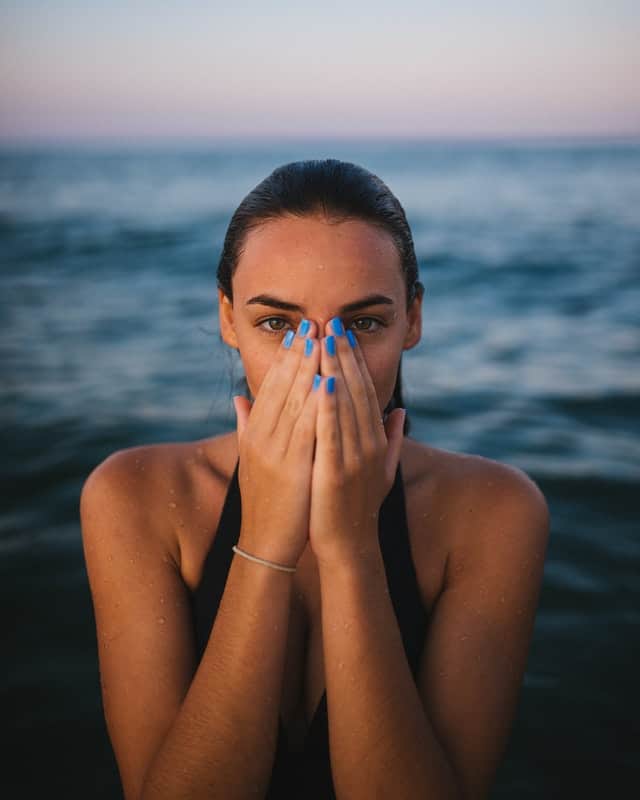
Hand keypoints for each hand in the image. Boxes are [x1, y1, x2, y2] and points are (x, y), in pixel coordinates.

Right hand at [233, 319, 320, 566]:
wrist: (265, 542)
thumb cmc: (265, 501)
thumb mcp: (250, 459)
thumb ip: (245, 426)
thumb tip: (239, 398)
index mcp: (254, 433)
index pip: (271, 387)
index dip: (285, 358)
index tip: (299, 332)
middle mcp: (261, 437)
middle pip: (282, 387)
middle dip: (300, 353)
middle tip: (314, 323)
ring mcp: (275, 452)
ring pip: (294, 401)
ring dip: (309, 368)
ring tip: (321, 340)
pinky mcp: (292, 468)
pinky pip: (306, 430)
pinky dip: (316, 404)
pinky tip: (327, 382)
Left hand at [308, 317, 405, 566]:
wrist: (349, 546)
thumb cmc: (360, 506)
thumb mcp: (381, 469)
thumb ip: (391, 438)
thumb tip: (399, 411)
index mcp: (375, 440)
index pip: (364, 391)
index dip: (354, 361)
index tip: (342, 333)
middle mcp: (368, 444)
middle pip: (355, 390)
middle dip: (342, 355)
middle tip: (330, 322)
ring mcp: (354, 457)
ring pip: (344, 404)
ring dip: (333, 369)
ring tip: (322, 339)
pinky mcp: (336, 472)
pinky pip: (330, 432)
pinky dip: (326, 405)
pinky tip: (319, 380)